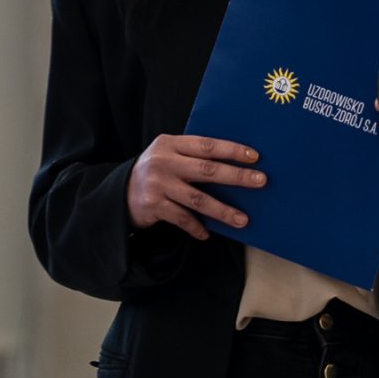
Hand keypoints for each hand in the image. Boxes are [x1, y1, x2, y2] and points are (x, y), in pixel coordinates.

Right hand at [127, 134, 264, 239]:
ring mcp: (158, 185)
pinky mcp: (153, 206)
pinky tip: (208, 233)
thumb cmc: (157, 171)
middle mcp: (164, 162)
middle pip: (207, 170)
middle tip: (260, 181)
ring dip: (223, 211)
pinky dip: (197, 227)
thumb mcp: (169, 154)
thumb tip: (235, 163)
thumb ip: (193, 155)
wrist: (118, 193)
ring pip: (198, 199)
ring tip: (243, 219)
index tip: (255, 156)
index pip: (207, 145)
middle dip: (236, 176)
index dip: (231, 150)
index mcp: (170, 144)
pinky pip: (182, 218)